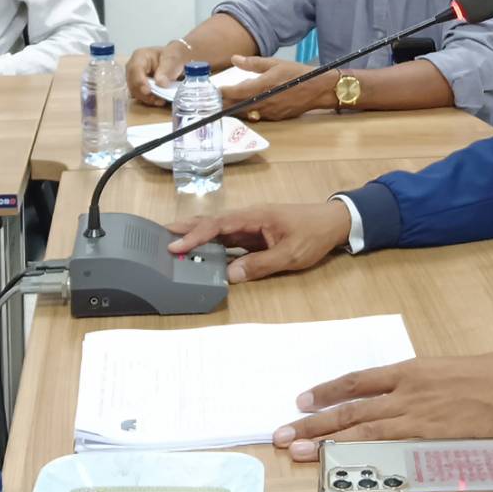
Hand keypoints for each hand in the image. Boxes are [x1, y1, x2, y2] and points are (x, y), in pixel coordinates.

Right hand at [126, 42, 189, 105]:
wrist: (178, 63)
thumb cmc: (173, 57)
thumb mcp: (174, 59)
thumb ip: (167, 69)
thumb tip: (160, 83)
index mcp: (140, 56)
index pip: (135, 69)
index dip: (139, 81)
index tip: (148, 91)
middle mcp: (134, 69)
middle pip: (132, 83)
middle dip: (144, 93)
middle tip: (158, 99)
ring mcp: (135, 80)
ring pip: (135, 92)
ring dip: (147, 99)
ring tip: (161, 101)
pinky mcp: (139, 89)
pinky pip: (141, 97)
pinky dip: (149, 101)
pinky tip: (159, 101)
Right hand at [166, 202, 351, 282]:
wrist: (333, 222)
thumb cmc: (313, 235)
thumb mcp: (290, 254)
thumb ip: (260, 264)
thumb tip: (230, 275)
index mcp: (255, 216)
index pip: (218, 224)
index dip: (195, 235)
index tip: (175, 245)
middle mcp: (249, 217)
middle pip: (212, 221)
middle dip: (186, 228)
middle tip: (159, 236)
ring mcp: (251, 225)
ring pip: (218, 229)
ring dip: (196, 235)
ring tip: (172, 242)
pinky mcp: (255, 234)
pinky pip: (228, 238)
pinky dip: (211, 243)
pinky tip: (201, 251)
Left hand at [221, 55, 334, 119]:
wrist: (317, 90)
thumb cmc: (297, 74)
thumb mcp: (275, 63)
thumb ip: (253, 63)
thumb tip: (234, 59)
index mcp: (262, 87)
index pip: (235, 92)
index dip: (222, 93)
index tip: (212, 91)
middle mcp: (263, 102)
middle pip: (237, 107)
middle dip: (223, 105)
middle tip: (211, 102)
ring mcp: (269, 113)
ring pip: (245, 114)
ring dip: (233, 110)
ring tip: (222, 106)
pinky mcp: (275, 118)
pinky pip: (256, 117)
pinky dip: (247, 113)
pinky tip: (242, 109)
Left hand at [271, 353, 492, 460]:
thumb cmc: (492, 378)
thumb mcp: (447, 372)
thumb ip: (419, 386)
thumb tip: (396, 399)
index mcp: (411, 370)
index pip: (358, 380)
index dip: (327, 391)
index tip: (302, 399)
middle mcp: (407, 391)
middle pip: (349, 407)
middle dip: (312, 421)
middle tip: (281, 431)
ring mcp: (417, 415)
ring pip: (360, 428)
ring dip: (324, 439)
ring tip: (296, 447)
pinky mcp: (431, 437)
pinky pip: (389, 446)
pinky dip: (363, 452)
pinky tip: (342, 460)